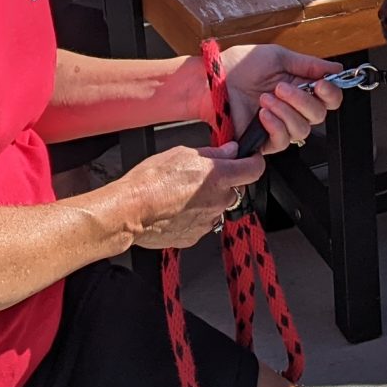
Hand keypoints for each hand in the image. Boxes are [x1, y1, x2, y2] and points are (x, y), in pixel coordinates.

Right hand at [117, 144, 263, 250]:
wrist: (131, 211)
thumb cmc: (151, 180)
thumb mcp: (182, 154)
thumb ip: (212, 153)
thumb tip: (229, 151)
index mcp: (219, 176)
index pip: (254, 169)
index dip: (254, 162)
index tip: (250, 158)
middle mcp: (219, 201)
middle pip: (235, 189)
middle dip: (225, 182)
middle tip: (204, 175)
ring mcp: (208, 221)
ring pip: (218, 207)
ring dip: (209, 200)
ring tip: (184, 193)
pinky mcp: (195, 236)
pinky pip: (203, 222)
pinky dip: (195, 215)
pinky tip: (176, 208)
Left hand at [218, 43, 348, 153]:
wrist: (214, 80)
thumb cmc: (241, 66)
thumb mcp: (278, 57)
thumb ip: (309, 64)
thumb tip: (336, 68)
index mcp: (300, 87)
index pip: (329, 99)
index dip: (331, 94)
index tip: (322, 84)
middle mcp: (293, 109)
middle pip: (319, 116)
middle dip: (303, 101)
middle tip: (282, 88)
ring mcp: (279, 125)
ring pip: (302, 130)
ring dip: (285, 112)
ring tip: (265, 98)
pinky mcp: (264, 141)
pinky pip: (282, 141)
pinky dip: (276, 125)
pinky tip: (263, 114)